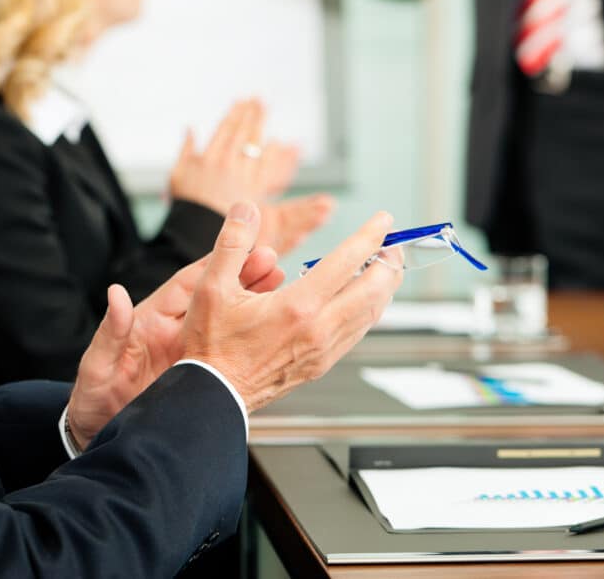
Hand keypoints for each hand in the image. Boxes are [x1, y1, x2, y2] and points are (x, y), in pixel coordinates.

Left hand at [65, 245, 284, 449]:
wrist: (99, 437)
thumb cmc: (92, 401)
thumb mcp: (97, 367)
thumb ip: (110, 332)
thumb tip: (116, 296)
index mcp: (150, 322)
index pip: (186, 285)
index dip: (213, 264)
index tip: (239, 247)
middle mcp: (175, 334)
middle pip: (215, 299)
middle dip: (245, 278)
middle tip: (274, 263)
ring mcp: (190, 355)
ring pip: (229, 324)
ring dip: (254, 305)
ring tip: (282, 288)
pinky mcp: (200, 378)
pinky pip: (230, 356)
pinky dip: (253, 342)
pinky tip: (275, 334)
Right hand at [169, 99, 300, 213]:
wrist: (199, 228)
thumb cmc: (187, 204)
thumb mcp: (177, 173)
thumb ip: (186, 149)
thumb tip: (190, 129)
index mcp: (208, 157)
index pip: (225, 128)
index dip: (235, 112)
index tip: (242, 101)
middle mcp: (226, 163)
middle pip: (242, 132)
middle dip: (251, 114)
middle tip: (259, 100)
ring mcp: (241, 175)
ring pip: (254, 144)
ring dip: (260, 125)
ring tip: (265, 110)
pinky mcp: (253, 189)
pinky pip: (266, 166)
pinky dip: (273, 152)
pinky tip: (278, 141)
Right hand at [181, 202, 402, 412]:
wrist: (212, 395)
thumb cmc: (210, 346)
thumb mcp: (210, 287)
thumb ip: (232, 242)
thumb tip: (246, 209)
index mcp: (297, 306)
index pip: (348, 262)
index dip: (370, 236)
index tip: (383, 220)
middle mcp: (318, 329)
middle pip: (374, 289)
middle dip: (390, 262)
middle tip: (394, 243)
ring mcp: (323, 350)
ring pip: (371, 314)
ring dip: (384, 287)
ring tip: (386, 267)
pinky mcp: (321, 364)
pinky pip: (357, 332)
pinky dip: (370, 310)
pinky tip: (365, 300)